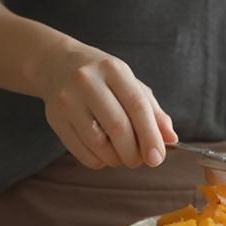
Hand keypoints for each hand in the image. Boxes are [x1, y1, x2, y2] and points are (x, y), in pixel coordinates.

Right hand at [37, 39, 176, 168]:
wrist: (55, 64)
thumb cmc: (102, 78)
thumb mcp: (129, 84)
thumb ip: (152, 111)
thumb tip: (171, 139)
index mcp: (113, 69)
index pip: (137, 106)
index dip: (150, 136)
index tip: (158, 158)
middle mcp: (87, 81)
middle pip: (117, 126)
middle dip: (134, 152)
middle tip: (140, 161)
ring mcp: (67, 100)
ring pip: (98, 143)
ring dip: (116, 159)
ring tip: (122, 156)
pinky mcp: (55, 118)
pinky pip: (81, 151)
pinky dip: (98, 161)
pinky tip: (104, 154)